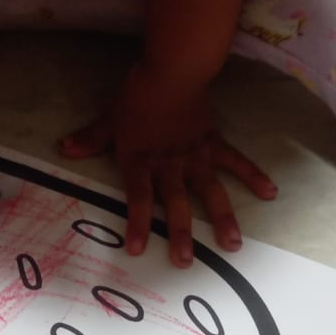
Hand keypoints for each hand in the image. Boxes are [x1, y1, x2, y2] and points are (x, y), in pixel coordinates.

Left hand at [59, 63, 276, 267]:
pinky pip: (236, 162)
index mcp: (141, 162)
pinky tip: (271, 192)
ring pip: (210, 192)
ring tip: (233, 245)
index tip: (136, 250)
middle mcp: (169, 165)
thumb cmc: (137, 96)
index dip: (137, 224)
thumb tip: (63, 149)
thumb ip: (90, 140)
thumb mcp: (110, 120)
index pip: (139, 198)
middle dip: (180, 234)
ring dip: (222, 219)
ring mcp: (195, 156)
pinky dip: (254, 175)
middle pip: (175, 203)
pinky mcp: (214, 144)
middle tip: (185, 262)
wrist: (171, 72)